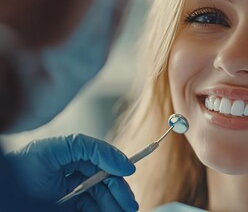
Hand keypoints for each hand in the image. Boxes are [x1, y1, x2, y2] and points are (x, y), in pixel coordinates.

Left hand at [6, 134, 138, 211]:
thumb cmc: (26, 163)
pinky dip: (103, 210)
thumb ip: (96, 149)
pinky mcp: (69, 206)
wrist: (7, 189)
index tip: (129, 172)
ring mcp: (72, 191)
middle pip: (106, 181)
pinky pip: (91, 208)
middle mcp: (76, 172)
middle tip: (130, 204)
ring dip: (115, 204)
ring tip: (124, 211)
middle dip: (120, 191)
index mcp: (76, 155)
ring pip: (101, 198)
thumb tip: (123, 163)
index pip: (103, 160)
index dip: (118, 166)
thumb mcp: (65, 146)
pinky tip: (111, 211)